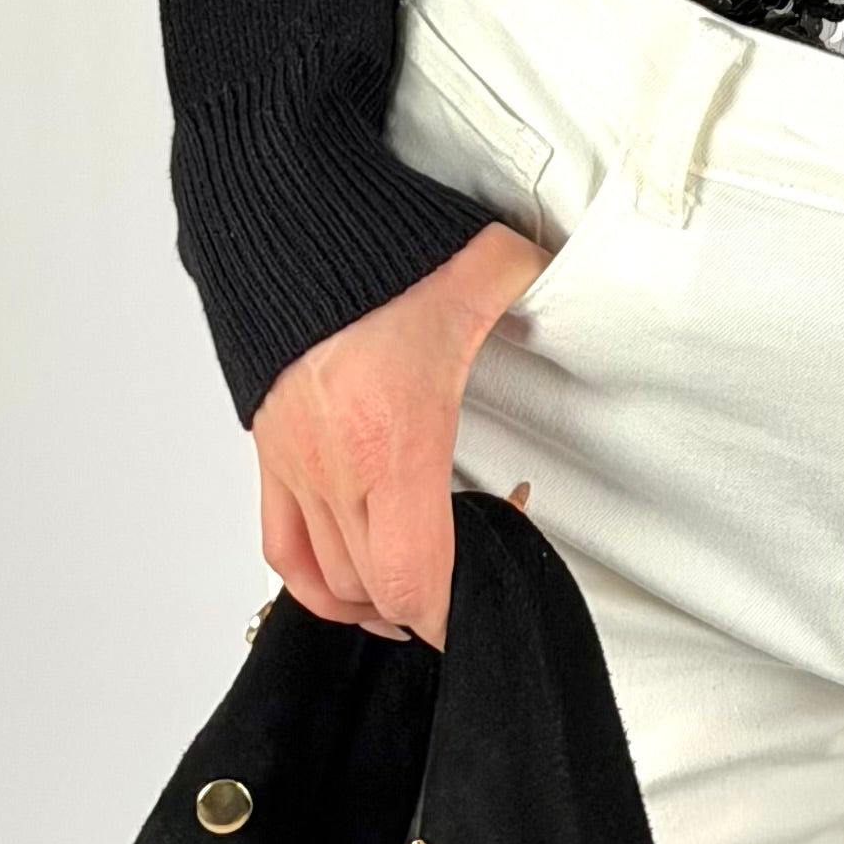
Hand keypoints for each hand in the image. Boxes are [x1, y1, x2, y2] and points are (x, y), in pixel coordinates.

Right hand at [250, 220, 548, 649]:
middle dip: (423, 608)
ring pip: (328, 578)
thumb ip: (534, 276)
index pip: (411, 575)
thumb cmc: (376, 253)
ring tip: (415, 599)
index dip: (445, 617)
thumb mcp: (481, 265)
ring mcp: (296, 465)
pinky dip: (313, 583)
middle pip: (374, 589)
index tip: (475, 619)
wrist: (284, 224)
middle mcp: (337, 467)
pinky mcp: (270, 453)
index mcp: (394, 439)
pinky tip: (346, 588)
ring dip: (373, 601)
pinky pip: (281, 547)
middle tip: (466, 589)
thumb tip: (574, 267)